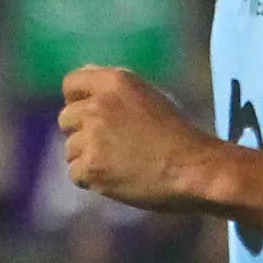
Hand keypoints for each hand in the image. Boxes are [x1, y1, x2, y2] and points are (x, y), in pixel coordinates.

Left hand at [58, 65, 221, 211]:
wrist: (196, 169)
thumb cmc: (179, 136)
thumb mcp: (149, 97)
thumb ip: (113, 91)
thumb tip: (79, 90)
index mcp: (115, 81)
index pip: (71, 83)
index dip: (77, 101)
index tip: (89, 117)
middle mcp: (99, 104)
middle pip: (65, 119)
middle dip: (82, 134)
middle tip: (109, 147)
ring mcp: (93, 136)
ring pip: (70, 149)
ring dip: (88, 159)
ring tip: (119, 165)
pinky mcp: (92, 166)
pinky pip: (75, 174)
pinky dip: (93, 180)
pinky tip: (117, 179)